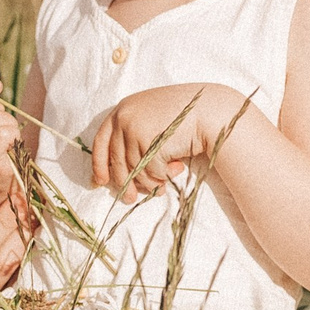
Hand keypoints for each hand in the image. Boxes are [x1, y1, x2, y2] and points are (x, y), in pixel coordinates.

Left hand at [89, 84, 237, 200]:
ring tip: (163, 183)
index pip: (100, 141)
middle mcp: (124, 117)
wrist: (211, 110)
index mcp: (123, 109)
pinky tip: (177, 169)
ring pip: (134, 170)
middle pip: (116, 161)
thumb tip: (118, 175)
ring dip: (150, 181)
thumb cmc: (185, 118)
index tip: (99, 182)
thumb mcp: (152, 120)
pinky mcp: (149, 143)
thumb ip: (134, 138)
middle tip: (129, 199)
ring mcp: (135, 129)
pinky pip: (151, 172)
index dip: (99, 164)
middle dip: (124, 184)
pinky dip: (162, 177)